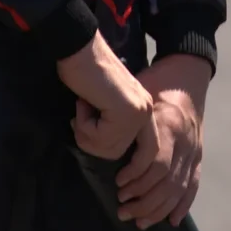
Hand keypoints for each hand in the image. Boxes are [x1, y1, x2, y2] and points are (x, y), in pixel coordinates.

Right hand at [58, 33, 152, 160]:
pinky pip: (99, 138)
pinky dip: (83, 124)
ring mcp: (138, 111)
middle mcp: (146, 111)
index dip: (137, 171)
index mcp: (144, 110)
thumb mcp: (103, 106)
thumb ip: (110, 126)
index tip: (121, 184)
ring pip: (109, 148)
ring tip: (82, 107)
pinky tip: (82, 103)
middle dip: (105, 154)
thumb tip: (104, 151)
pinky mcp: (125, 111)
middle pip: (128, 155)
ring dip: (86, 132)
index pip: (150, 152)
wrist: (80, 47)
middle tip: (86, 137)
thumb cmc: (85, 73)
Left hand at [113, 54, 209, 228]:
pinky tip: (172, 220)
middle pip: (167, 182)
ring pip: (179, 188)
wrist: (190, 72)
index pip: (157, 163)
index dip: (137, 179)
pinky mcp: (199, 154)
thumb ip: (119, 111)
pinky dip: (183, 205)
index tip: (118, 185)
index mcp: (169, 124)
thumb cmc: (159, 80)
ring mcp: (195, 149)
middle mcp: (185, 140)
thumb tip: (80, 122)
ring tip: (138, 221)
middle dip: (144, 202)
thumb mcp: (140, 89)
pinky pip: (193, 184)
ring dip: (158, 209)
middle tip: (122, 210)